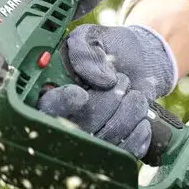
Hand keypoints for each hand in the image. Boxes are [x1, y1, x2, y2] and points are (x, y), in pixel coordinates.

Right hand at [37, 23, 177, 158]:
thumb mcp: (90, 36)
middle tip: (122, 79)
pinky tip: (142, 119)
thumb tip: (102, 80)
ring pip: (107, 139)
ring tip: (136, 95)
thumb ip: (85, 51)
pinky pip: (124, 152)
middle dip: (109, 100)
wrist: (139, 59)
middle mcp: (66, 118)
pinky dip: (138, 134)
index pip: (46, 106)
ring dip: (130, 112)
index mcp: (53, 90)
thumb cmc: (108, 47)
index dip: (61, 104)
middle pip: (83, 125)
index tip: (80, 94)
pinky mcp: (113, 148)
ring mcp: (90, 137)